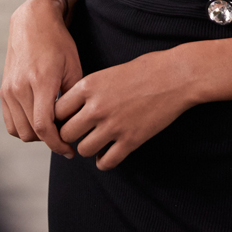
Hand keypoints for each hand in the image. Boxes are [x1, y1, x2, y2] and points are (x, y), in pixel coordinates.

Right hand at [0, 0, 82, 157]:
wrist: (33, 20)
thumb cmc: (58, 41)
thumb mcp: (73, 65)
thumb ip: (73, 97)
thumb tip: (75, 124)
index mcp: (41, 81)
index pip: (44, 127)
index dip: (57, 144)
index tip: (69, 150)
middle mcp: (20, 87)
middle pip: (32, 133)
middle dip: (49, 141)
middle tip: (65, 138)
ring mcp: (9, 89)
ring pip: (19, 131)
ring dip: (36, 136)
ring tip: (53, 129)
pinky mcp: (3, 90)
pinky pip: (10, 122)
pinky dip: (23, 128)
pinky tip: (38, 121)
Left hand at [55, 47, 195, 170]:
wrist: (175, 76)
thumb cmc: (145, 69)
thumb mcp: (109, 73)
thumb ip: (90, 91)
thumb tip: (73, 110)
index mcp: (89, 85)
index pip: (57, 111)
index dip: (60, 117)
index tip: (67, 119)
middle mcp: (97, 107)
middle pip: (66, 133)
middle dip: (71, 135)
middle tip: (80, 133)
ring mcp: (113, 125)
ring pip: (83, 150)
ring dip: (88, 148)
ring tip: (97, 141)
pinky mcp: (130, 140)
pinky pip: (106, 162)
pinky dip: (105, 161)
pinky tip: (109, 153)